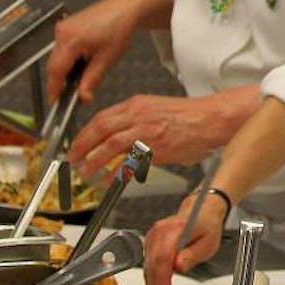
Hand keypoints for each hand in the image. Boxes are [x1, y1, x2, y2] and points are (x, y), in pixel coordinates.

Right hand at [47, 0, 171, 103]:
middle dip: (62, 80)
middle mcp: (62, 32)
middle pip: (54, 64)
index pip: (56, 70)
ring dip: (67, 68)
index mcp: (71, 40)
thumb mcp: (108, 59)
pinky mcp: (65, 26)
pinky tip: (84, 60)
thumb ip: (92, 80)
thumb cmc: (120, 28)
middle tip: (72, 94)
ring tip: (84, 74)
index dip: (54, 88)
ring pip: (58, 57)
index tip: (55, 102)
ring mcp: (62, 27)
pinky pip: (62, 48)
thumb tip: (83, 98)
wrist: (126, 8)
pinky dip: (70, 58)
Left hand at [68, 86, 259, 178]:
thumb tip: (118, 138)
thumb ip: (136, 121)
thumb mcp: (156, 110)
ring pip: (110, 144)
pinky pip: (129, 161)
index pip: (101, 117)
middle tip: (74, 159)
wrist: (211, 119)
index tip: (78, 144)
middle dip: (81, 146)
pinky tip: (110, 180)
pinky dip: (116, 172)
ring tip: (86, 171)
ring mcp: (147, 131)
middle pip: (100, 129)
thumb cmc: (190, 116)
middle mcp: (139, 115)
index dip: (85, 133)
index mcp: (137, 105)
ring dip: (93, 160)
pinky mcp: (156, 147)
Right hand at [143, 192, 227, 284]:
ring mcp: (152, 237)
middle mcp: (160, 231)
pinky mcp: (149, 243)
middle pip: (152, 264)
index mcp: (176, 228)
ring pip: (148, 267)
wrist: (201, 211)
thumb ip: (193, 255)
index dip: (161, 278)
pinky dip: (151, 280)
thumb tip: (179, 266)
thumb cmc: (206, 226)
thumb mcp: (208, 242)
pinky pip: (148, 265)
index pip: (163, 256)